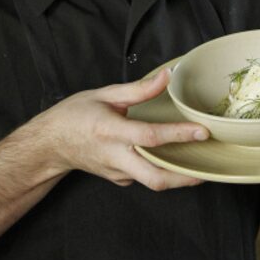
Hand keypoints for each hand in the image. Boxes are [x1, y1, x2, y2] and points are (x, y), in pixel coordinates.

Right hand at [33, 69, 207, 190]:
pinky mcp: (118, 179)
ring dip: (178, 177)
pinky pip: (143, 176)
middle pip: (155, 178)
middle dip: (186, 177)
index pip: (150, 137)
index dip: (178, 135)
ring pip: (152, 182)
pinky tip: (166, 156)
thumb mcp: (103, 95)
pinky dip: (159, 168)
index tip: (202, 131)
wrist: (49, 144)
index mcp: (111, 131)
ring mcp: (117, 172)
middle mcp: (115, 156)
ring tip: (198, 163)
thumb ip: (138, 89)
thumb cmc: (73, 116)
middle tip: (209, 167)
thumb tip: (165, 77)